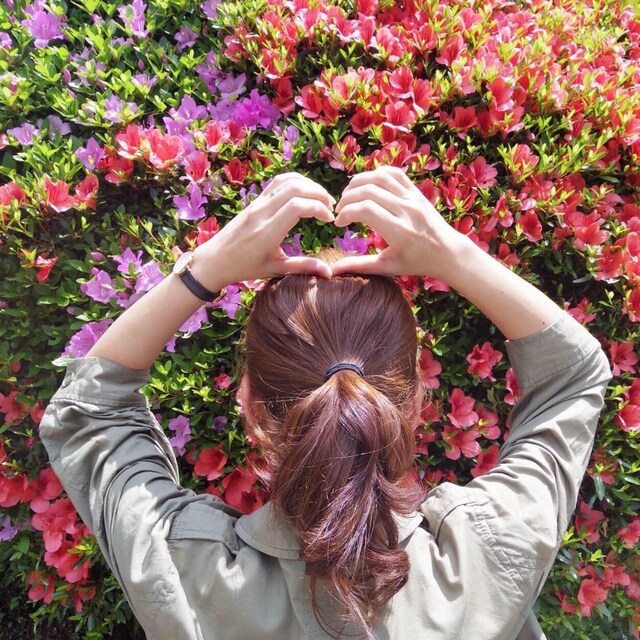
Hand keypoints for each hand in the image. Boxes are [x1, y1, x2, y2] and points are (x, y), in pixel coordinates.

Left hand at [192, 172, 336, 287]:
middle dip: (318, 194)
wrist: (214, 260)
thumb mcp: (275, 270)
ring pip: (286, 181)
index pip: (297, 206)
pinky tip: (305, 194)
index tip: (329, 220)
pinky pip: (277, 183)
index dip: (318, 208)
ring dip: (308, 185)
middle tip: (330, 208)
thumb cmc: (244, 268)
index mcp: (267, 232)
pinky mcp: (254, 201)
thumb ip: (302, 267)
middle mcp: (261, 214)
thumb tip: (329, 273)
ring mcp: (256, 204)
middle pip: (295, 188)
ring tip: (321, 199)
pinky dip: (295, 182)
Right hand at [331, 166, 466, 282]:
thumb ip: (360, 265)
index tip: (339, 224)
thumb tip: (333, 270)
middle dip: (347, 198)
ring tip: (349, 197)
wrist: (447, 251)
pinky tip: (367, 186)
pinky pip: (393, 173)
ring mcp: (413, 198)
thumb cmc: (416, 262)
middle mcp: (407, 211)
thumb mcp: (387, 267)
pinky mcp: (416, 191)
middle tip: (341, 211)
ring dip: (358, 183)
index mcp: (400, 231)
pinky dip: (375, 174)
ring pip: (379, 177)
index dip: (346, 213)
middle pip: (368, 191)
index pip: (366, 210)